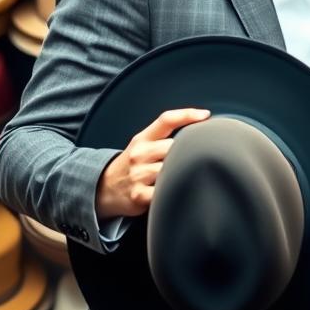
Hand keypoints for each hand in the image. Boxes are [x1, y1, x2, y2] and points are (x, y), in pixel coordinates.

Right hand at [95, 108, 210, 220]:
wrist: (103, 188)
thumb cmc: (132, 165)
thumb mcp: (142, 144)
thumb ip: (165, 137)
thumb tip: (199, 130)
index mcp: (142, 139)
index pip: (166, 120)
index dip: (187, 114)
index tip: (206, 115)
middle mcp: (140, 154)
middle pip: (175, 147)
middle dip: (186, 153)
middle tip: (192, 159)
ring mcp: (139, 175)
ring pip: (172, 169)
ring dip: (181, 173)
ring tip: (182, 176)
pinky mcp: (140, 195)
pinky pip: (165, 192)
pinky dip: (174, 191)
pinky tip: (175, 191)